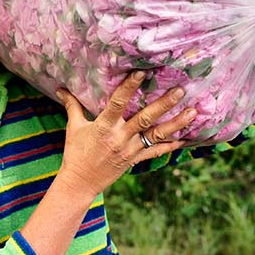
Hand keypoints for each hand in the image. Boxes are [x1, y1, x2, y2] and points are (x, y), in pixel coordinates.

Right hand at [53, 70, 197, 199]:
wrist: (80, 182)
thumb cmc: (76, 152)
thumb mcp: (74, 127)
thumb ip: (72, 105)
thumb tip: (61, 88)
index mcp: (104, 126)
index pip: (118, 103)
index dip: (130, 87)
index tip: (142, 72)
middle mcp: (119, 137)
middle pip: (145, 118)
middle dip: (164, 104)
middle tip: (181, 91)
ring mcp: (130, 150)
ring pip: (156, 134)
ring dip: (176, 123)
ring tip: (193, 111)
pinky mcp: (135, 160)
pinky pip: (156, 152)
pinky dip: (171, 145)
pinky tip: (186, 137)